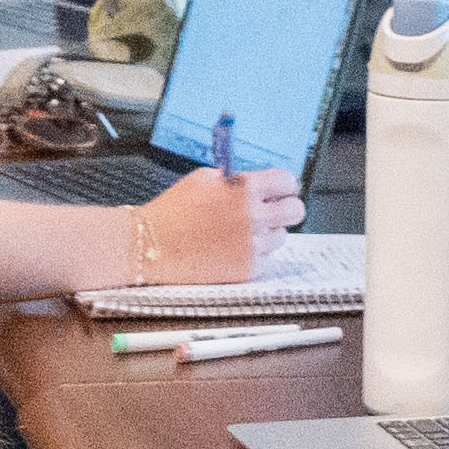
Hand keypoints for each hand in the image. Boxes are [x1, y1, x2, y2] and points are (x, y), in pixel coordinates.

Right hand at [126, 157, 277, 289]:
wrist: (151, 245)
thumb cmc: (173, 211)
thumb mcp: (202, 179)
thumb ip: (234, 179)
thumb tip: (257, 183)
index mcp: (245, 189)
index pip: (287, 182)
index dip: (283, 185)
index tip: (278, 190)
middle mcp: (254, 217)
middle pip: (296, 210)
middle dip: (286, 208)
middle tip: (273, 211)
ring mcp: (252, 245)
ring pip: (282, 237)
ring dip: (267, 233)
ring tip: (242, 232)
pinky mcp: (247, 269)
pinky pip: (267, 258)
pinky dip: (255, 254)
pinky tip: (233, 249)